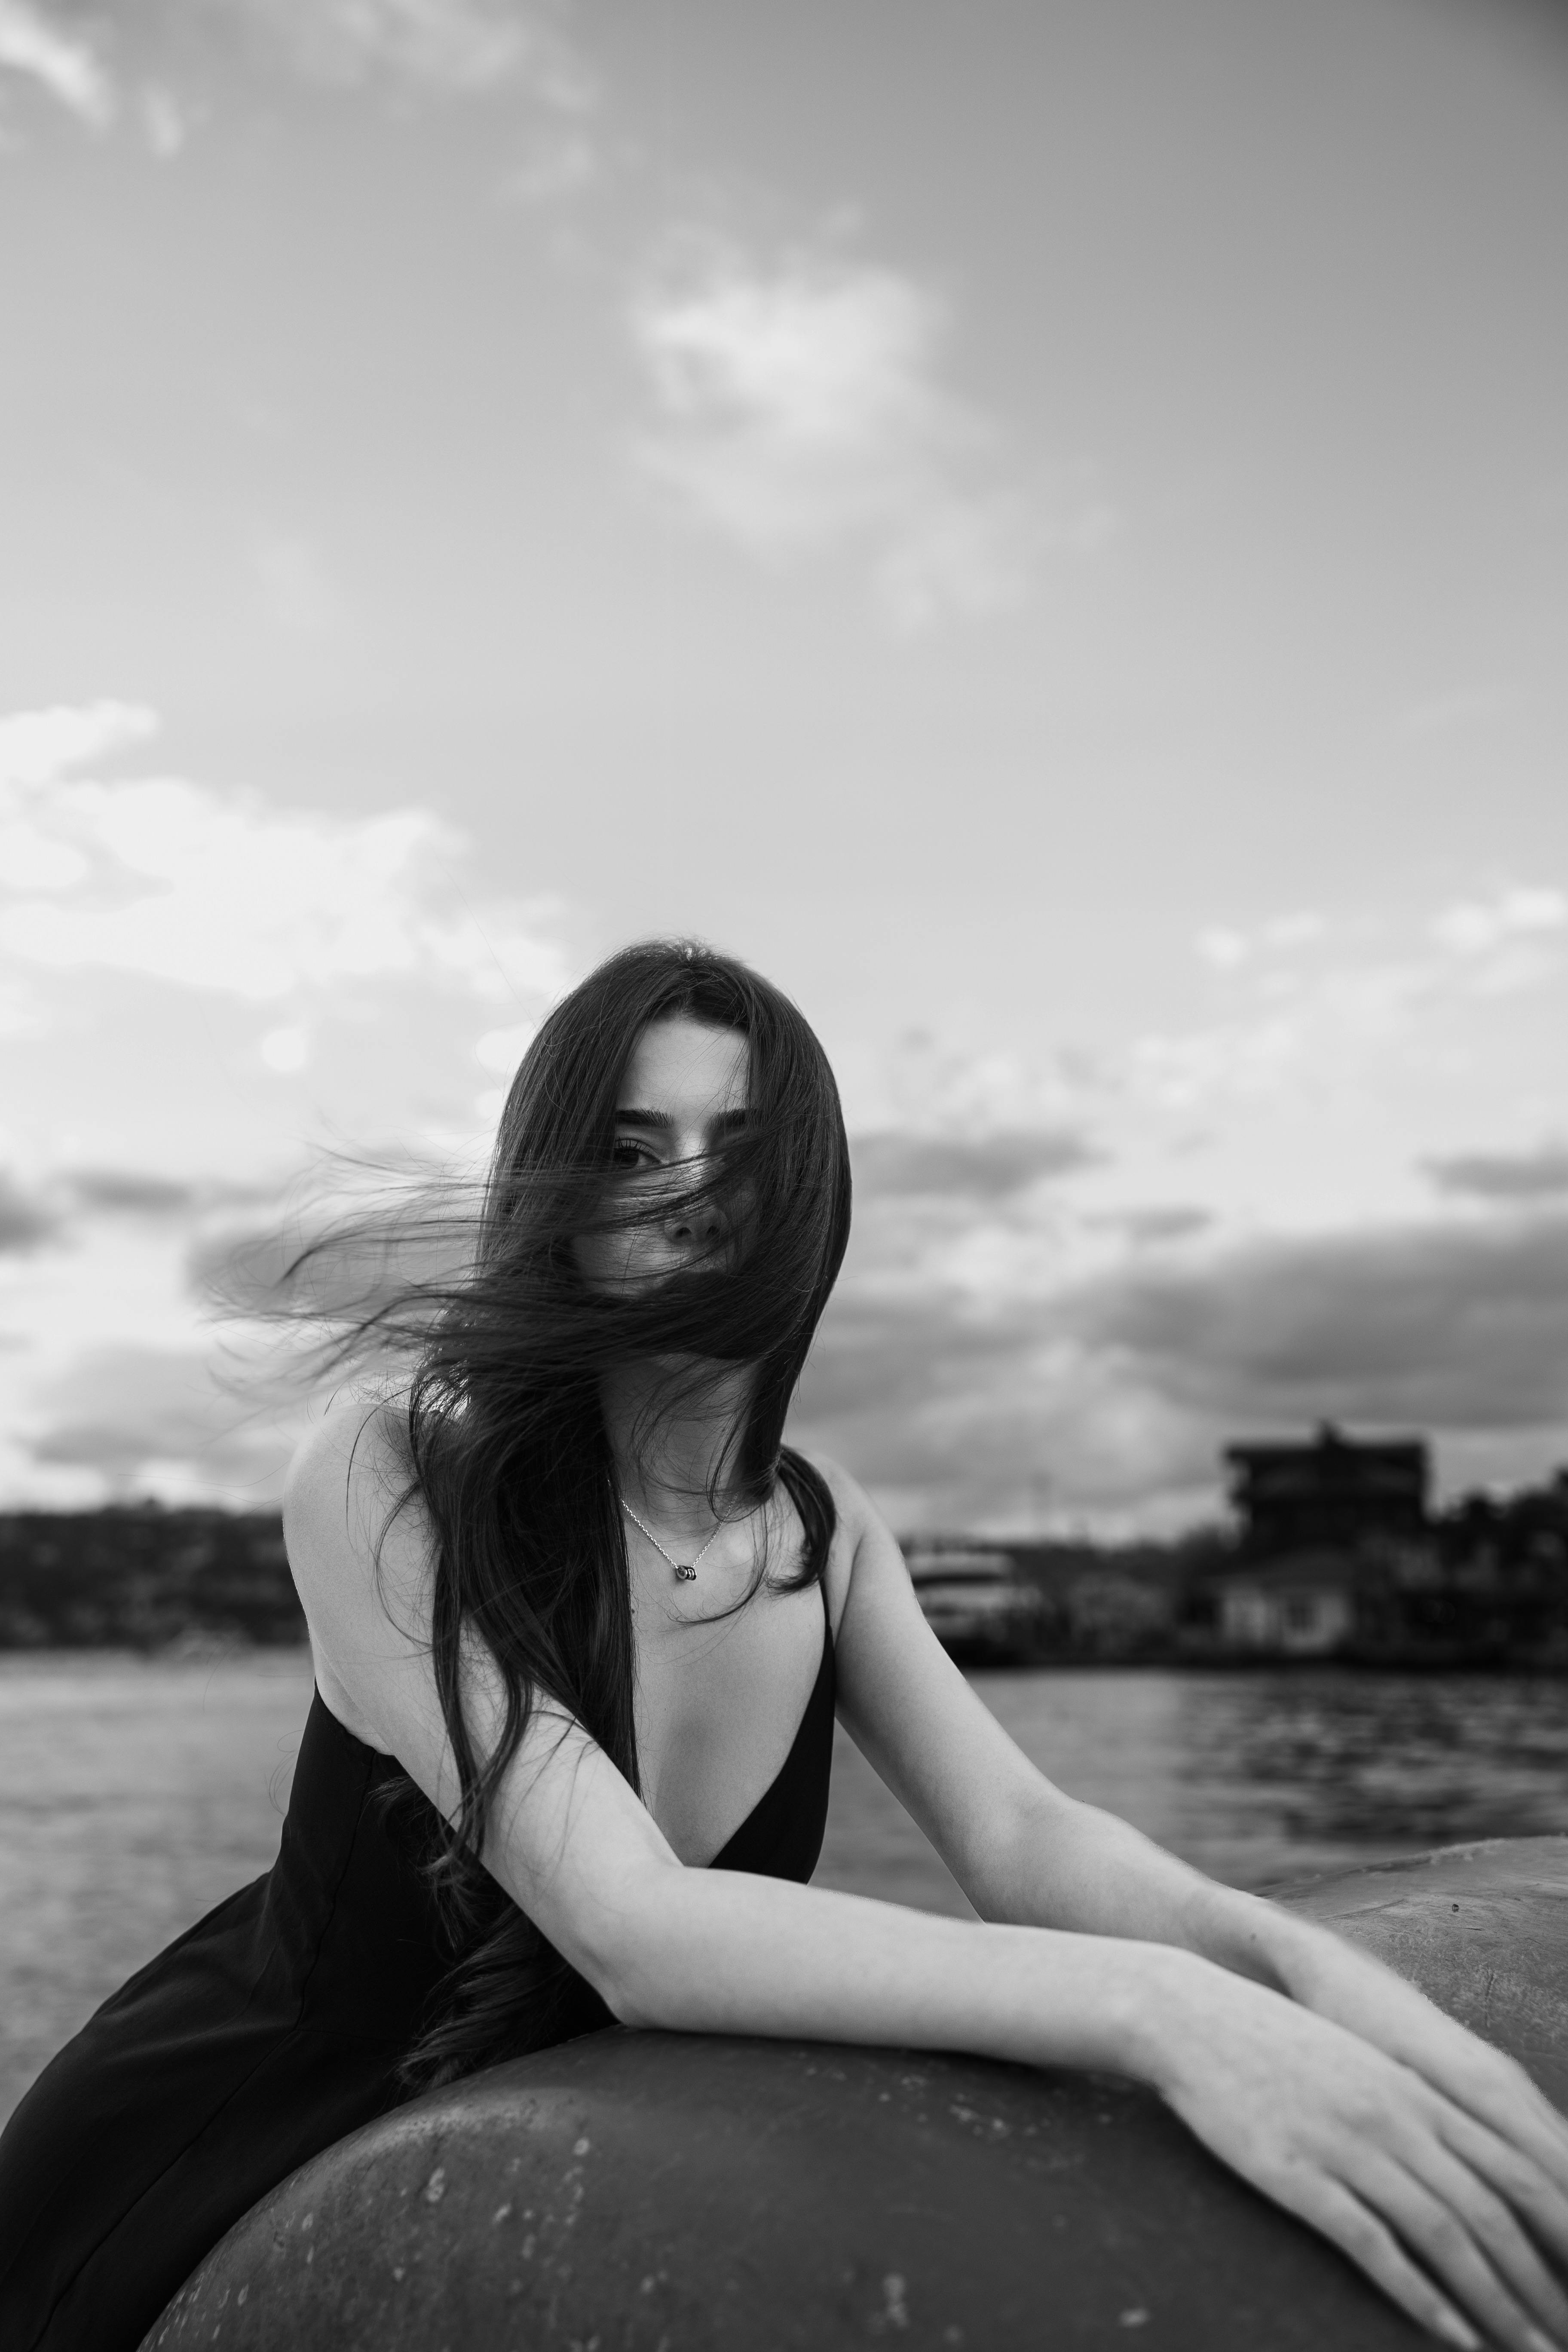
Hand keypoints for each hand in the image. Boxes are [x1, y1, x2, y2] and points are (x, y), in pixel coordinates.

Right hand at [1151, 1951, 1567, 2351]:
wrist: (1193, 2015)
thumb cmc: (1277, 2046)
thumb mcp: (1362, 2067)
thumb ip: (1414, 2110)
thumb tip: (1464, 2169)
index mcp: (1415, 2090)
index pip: (1515, 2170)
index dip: (1560, 2231)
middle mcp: (1396, 2116)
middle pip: (1492, 2212)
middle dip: (1540, 2284)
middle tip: (1567, 2337)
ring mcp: (1350, 2144)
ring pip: (1446, 2236)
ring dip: (1496, 2304)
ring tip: (1527, 2351)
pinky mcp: (1301, 2174)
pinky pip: (1375, 2246)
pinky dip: (1421, 2298)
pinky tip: (1450, 2336)